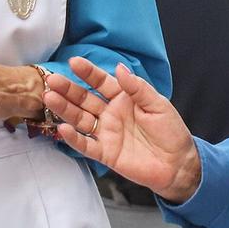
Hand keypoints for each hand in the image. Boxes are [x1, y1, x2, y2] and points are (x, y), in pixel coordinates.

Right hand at [45, 58, 200, 202]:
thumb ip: (137, 88)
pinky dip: (74, 138)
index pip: (101, 82)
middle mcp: (110, 113)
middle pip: (84, 99)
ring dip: (64, 109)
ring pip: (80, 119)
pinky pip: (86, 145)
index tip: (74, 62)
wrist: (179, 164)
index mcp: (123, 98)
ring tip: (49, 98)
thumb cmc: (171, 132)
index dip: (88, 73)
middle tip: (53, 80)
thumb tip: (119, 67)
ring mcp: (106, 133)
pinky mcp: (105, 153)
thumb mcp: (158, 105)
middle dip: (68, 90)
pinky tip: (62, 128)